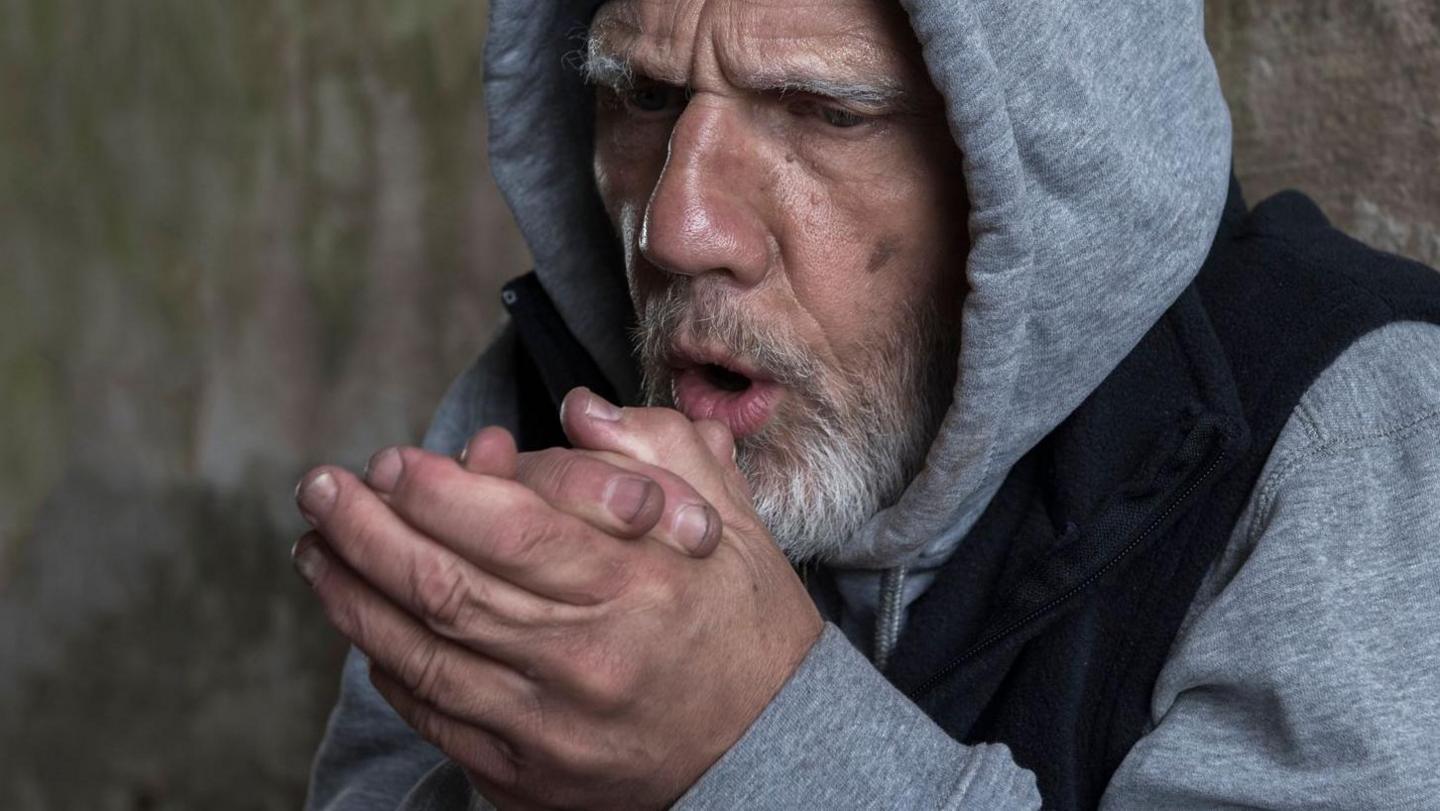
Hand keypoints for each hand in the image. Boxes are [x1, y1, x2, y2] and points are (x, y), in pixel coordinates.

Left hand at [292, 388, 822, 809]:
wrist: (770, 746)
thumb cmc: (744, 622)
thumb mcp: (729, 519)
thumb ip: (657, 451)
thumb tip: (578, 410)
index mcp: (638, 586)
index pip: (510, 529)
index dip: (434, 491)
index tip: (392, 461)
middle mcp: (586, 660)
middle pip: (446, 589)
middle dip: (365, 531)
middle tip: (321, 488)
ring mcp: (550, 728)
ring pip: (421, 656)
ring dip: (353, 597)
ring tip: (317, 548)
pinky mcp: (528, 775)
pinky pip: (435, 716)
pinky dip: (388, 666)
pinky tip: (365, 624)